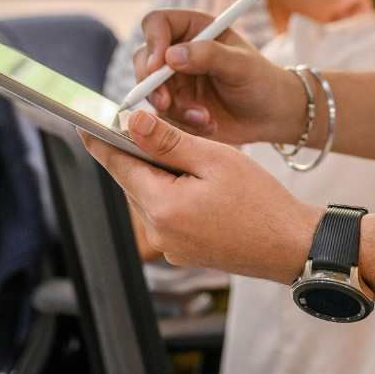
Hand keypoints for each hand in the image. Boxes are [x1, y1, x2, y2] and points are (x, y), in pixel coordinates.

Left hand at [80, 109, 321, 282]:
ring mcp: (171, 246)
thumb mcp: (215, 159)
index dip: (101, 141)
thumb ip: (169, 141)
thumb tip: (132, 122)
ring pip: (151, 197)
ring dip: (159, 174)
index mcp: (162, 206)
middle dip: (139, 154)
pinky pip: (168, 215)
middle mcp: (159, 232)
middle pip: (134, 181)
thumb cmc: (260, 200)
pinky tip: (199, 184)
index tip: (83, 124)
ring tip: (187, 156)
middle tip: (148, 127)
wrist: (291, 245)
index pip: (119, 165)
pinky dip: (174, 194)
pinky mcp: (185, 251)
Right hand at [133, 9, 304, 144]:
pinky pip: (163, 115)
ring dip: (174, 108)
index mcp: (194, 29)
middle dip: (151, 84)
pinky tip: (208, 124)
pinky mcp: (175, 106)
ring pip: (151, 91)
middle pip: (143, 59)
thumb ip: (209, 55)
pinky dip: (182, 122)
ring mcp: (174, 80)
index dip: (153, 42)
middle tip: (165, 103)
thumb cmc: (261, 81)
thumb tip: (172, 56)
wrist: (271, 116)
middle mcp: (178, 51)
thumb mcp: (241, 65)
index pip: (157, 24)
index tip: (159, 66)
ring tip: (204, 117)